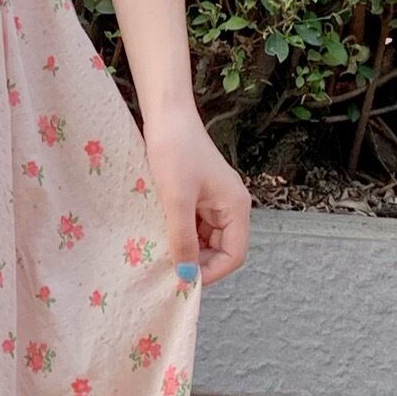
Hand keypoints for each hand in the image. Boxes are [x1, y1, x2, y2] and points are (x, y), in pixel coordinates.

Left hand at [143, 106, 250, 286]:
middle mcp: (231, 207)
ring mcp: (214, 203)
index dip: (211, 273)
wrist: (166, 115)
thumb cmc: (174, 151)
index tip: (182, 280)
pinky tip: (160, 236)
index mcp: (236, 207)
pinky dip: (180, 236)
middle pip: (220, 251)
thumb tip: (187, 276)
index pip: (234, 256)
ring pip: (205, 241)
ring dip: (186, 250)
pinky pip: (194, 227)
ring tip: (161, 252)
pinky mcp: (199, 197)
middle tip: (167, 269)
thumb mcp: (176, 199)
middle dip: (197, 263)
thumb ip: (183, 239)